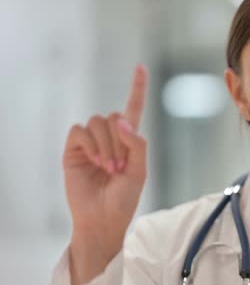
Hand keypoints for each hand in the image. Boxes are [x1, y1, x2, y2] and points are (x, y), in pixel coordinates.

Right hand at [62, 64, 147, 284]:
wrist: (102, 218)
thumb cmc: (124, 198)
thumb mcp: (140, 171)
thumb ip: (137, 144)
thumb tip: (121, 121)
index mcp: (129, 140)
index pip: (133, 108)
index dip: (136, 87)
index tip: (140, 66)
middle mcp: (109, 137)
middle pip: (115, 115)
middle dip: (121, 140)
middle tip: (120, 167)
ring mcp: (90, 143)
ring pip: (99, 121)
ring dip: (107, 144)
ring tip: (109, 168)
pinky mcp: (73, 149)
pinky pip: (80, 130)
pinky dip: (91, 144)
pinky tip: (96, 162)